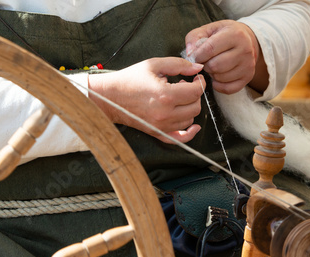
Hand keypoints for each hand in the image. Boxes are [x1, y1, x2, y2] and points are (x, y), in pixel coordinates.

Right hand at [88, 57, 204, 143]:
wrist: (110, 97)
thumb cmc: (129, 79)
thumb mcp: (153, 64)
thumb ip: (179, 64)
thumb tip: (198, 68)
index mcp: (165, 95)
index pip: (195, 92)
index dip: (199, 83)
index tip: (196, 78)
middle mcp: (164, 114)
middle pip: (195, 107)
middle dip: (194, 95)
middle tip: (184, 86)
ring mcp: (160, 126)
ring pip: (189, 120)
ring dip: (189, 108)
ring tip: (178, 99)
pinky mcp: (156, 132)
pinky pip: (180, 138)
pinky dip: (189, 133)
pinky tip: (194, 126)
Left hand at [185, 20, 268, 93]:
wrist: (245, 39)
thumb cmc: (222, 34)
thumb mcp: (207, 29)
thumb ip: (194, 39)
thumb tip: (190, 54)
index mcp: (235, 34)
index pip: (209, 49)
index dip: (197, 56)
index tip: (194, 57)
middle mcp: (245, 49)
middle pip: (215, 66)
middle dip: (205, 65)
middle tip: (206, 61)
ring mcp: (248, 65)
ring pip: (220, 78)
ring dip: (212, 74)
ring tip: (214, 65)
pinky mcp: (248, 77)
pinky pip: (227, 89)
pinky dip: (218, 85)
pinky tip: (218, 76)